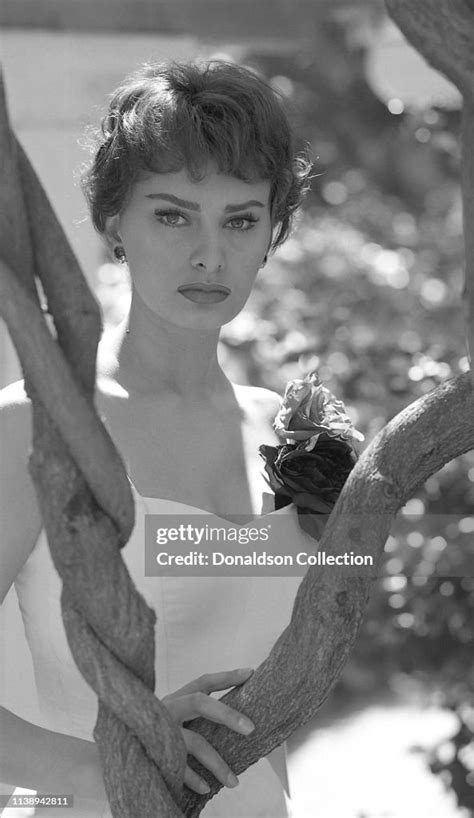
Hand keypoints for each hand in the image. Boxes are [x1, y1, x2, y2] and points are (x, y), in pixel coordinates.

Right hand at [162, 668, 254, 794]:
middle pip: (199, 703)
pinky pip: (178, 766)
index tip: (250, 673)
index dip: (226, 677)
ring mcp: (161, 730)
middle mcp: (168, 709)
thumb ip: (196, 713)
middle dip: (227, 713)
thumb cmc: (155, 730)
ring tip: (234, 782)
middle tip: (251, 728)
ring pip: (194, 742)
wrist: (118, 746)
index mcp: (176, 698)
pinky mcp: (154, 752)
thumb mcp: (174, 715)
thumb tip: (235, 718)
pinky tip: (206, 787)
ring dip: (217, 763)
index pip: (203, 682)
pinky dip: (193, 778)